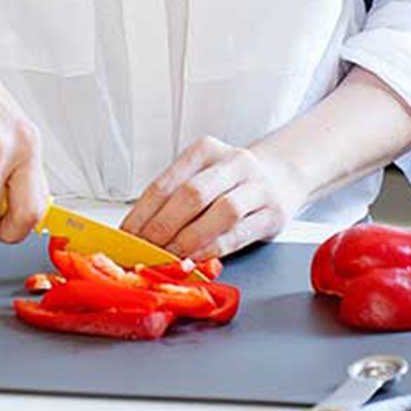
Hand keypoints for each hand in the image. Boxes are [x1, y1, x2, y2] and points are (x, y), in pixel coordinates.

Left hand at [118, 134, 308, 259]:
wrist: (282, 175)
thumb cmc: (231, 180)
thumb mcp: (203, 175)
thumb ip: (175, 198)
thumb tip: (138, 232)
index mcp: (206, 149)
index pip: (167, 181)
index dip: (143, 211)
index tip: (127, 235)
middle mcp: (234, 163)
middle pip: (193, 194)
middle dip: (164, 226)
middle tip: (146, 249)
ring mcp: (257, 187)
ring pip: (221, 212)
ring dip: (191, 239)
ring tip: (171, 257)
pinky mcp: (273, 213)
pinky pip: (240, 234)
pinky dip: (215, 250)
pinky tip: (198, 260)